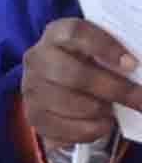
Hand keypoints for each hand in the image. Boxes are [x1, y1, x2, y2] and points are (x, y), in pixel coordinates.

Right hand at [27, 15, 141, 161]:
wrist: (58, 88)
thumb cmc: (87, 66)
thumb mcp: (97, 54)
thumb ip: (115, 58)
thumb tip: (136, 70)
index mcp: (55, 35)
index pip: (74, 33)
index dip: (104, 47)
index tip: (132, 65)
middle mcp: (37, 59)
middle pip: (75, 75)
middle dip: (115, 90)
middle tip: (140, 99)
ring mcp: (31, 88)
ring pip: (73, 104)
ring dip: (102, 110)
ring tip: (112, 109)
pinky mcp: (33, 115)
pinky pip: (68, 128)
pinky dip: (93, 129)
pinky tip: (102, 123)